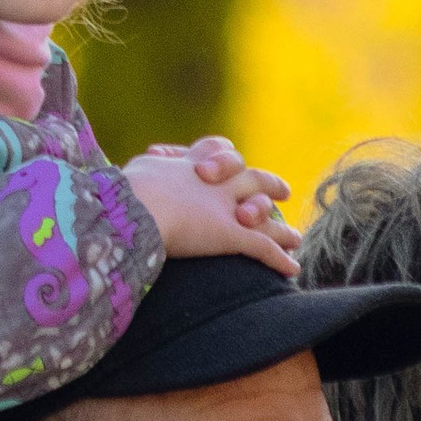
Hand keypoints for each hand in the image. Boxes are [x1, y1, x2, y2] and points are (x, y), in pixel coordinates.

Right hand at [124, 138, 298, 278]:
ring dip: (281, 227)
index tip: (229, 155)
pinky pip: (262, 247)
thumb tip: (137, 171)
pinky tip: (293, 270)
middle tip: (284, 189)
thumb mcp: (134, 172)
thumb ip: (143, 173)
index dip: (225, 155)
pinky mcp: (231, 234)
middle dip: (268, 183)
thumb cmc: (124, 193)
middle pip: (250, 175)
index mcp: (188, 165)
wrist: (134, 208)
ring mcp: (225, 207)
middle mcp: (213, 182)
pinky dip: (279, 259)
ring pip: (263, 212)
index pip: (215, 151)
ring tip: (296, 238)